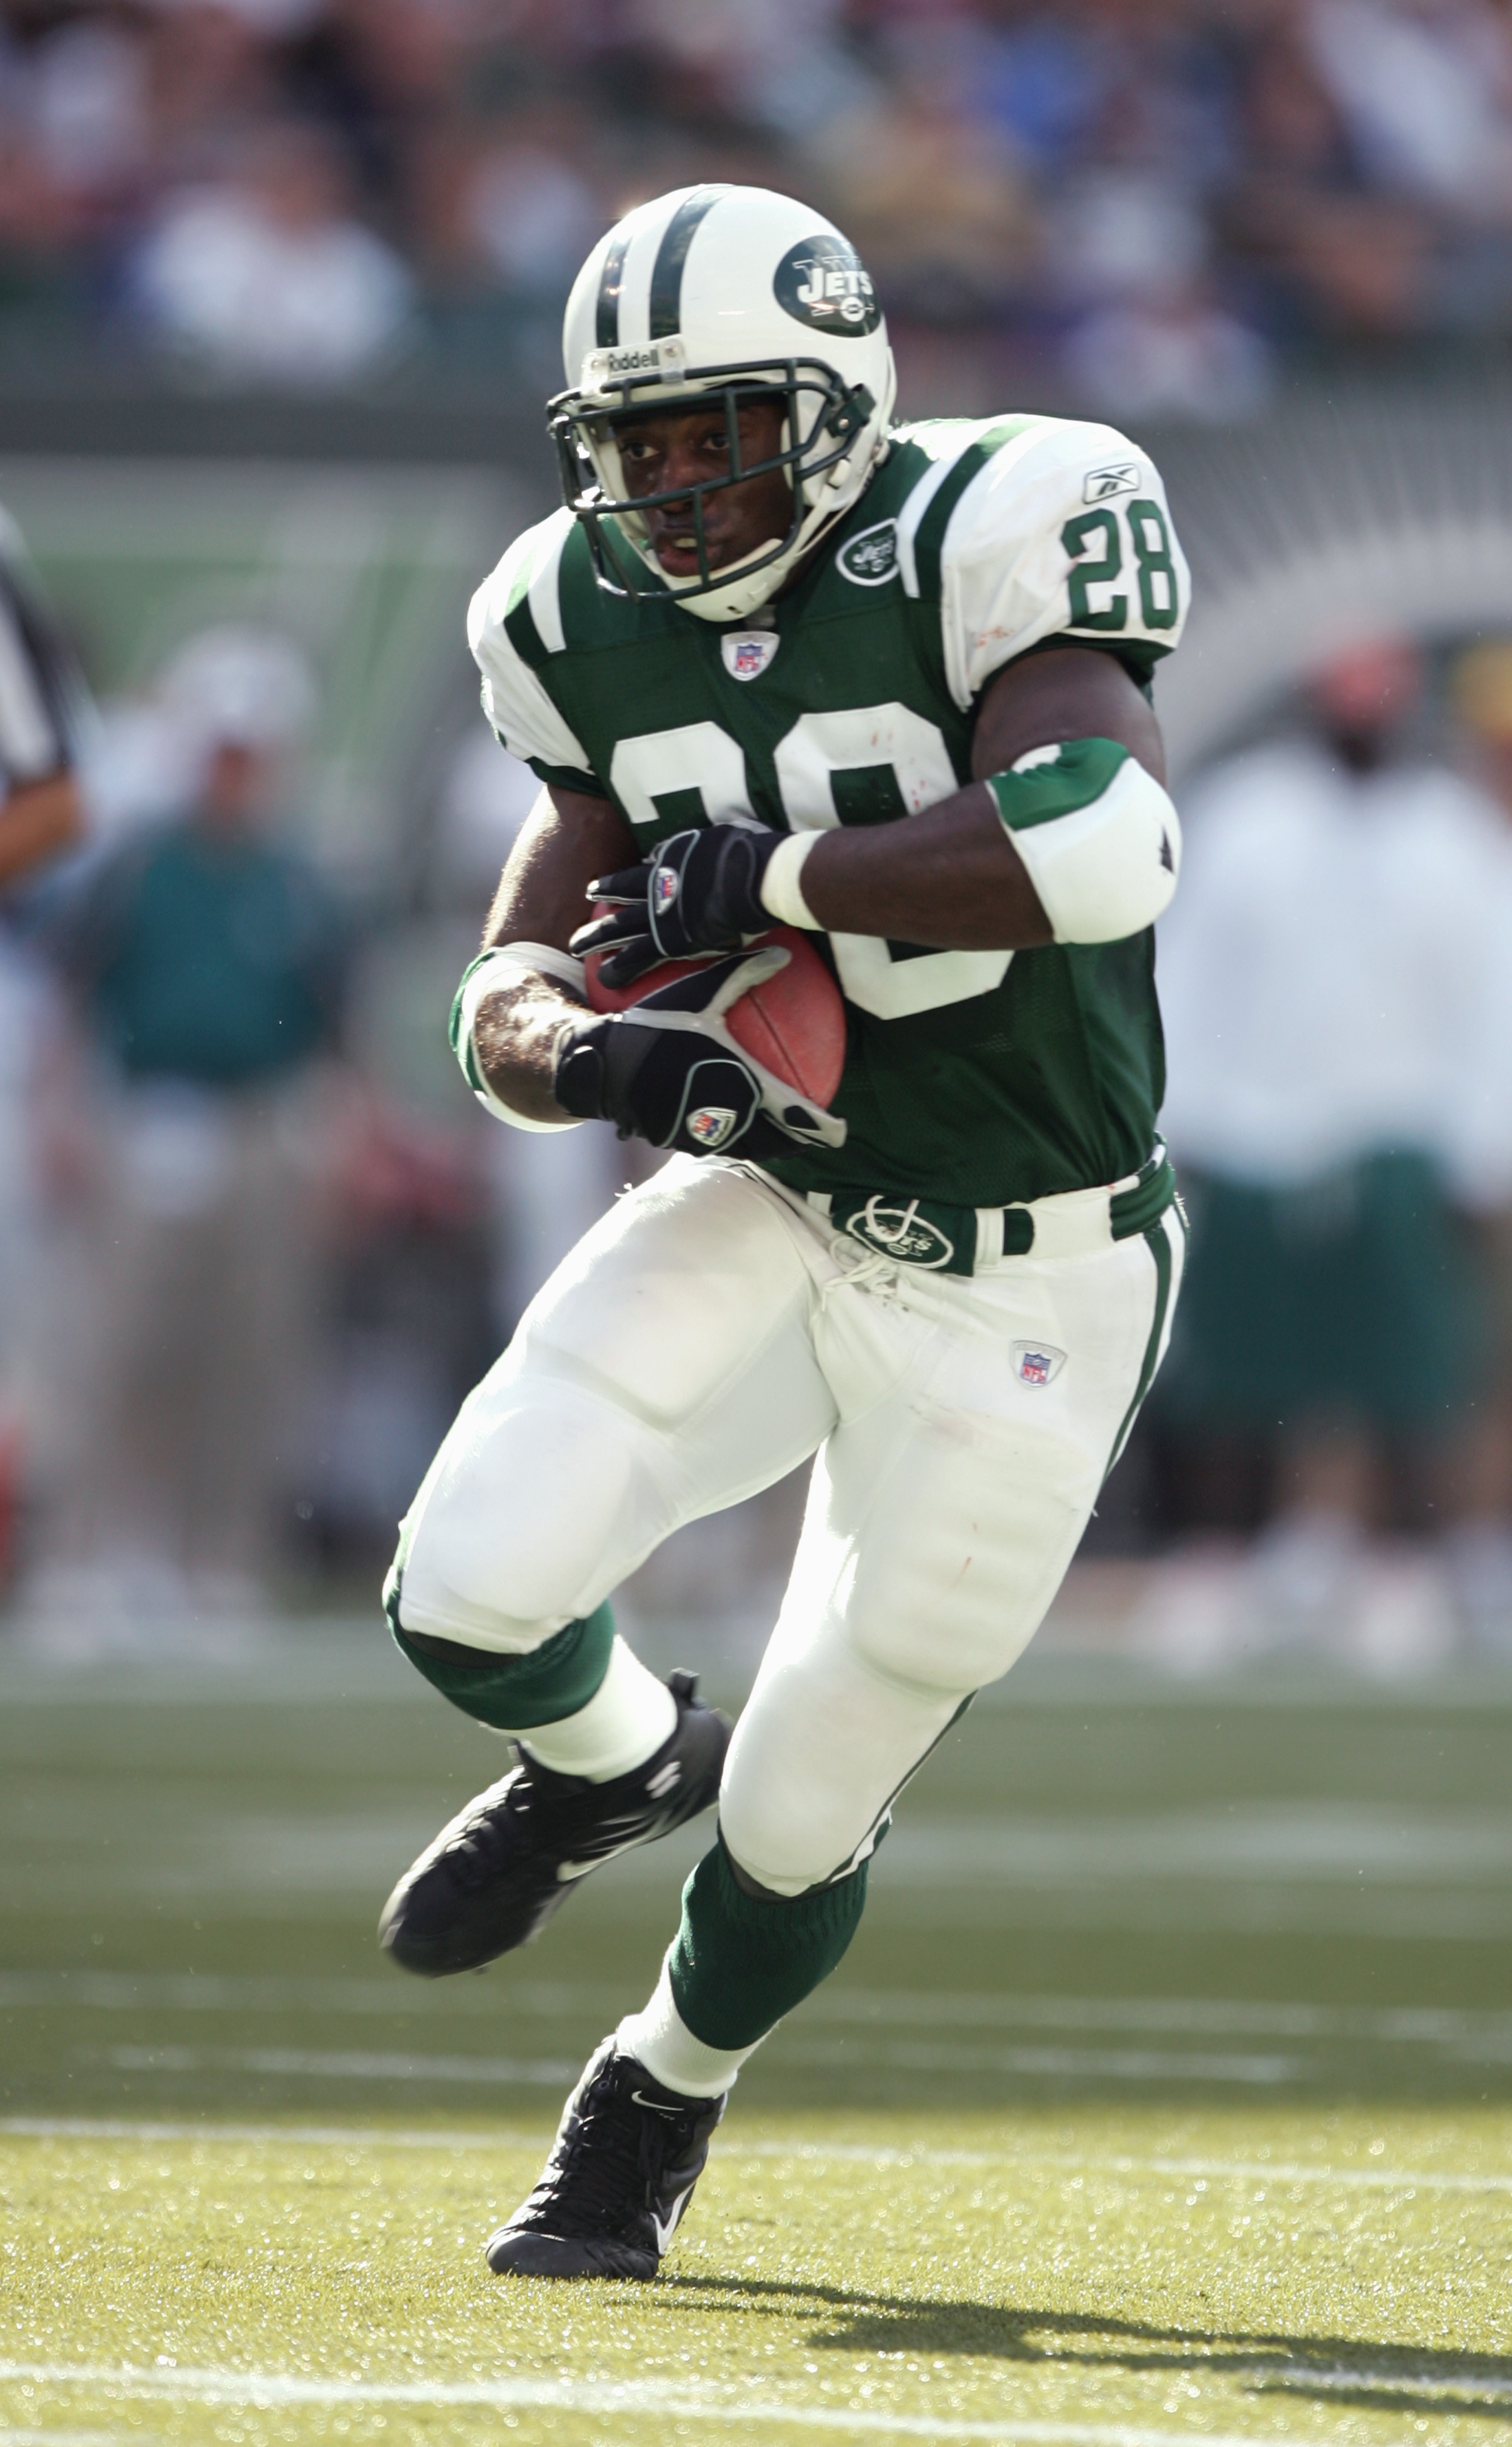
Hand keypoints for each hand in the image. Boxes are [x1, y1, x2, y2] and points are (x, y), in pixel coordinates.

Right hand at [553, 946, 845, 1158]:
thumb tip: (783, 953)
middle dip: (798, 1142)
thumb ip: (744, 973)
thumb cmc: (655, 1023)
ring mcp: (701, 1132)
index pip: (794, 1115)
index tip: (840, 1132)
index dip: (822, 1129)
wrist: (603, 1062)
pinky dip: (728, 1137)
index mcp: (742, 1083)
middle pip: (775, 1143)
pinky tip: (729, 1126)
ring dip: (765, 1144)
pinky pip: (711, 1141)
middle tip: (815, 1137)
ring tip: (780, 1138)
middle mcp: (727, 1115)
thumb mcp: (700, 992)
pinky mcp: (675, 1138)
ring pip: (744, 1146)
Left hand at [570, 825, 782, 988]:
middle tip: (583, 917)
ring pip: (618, 927)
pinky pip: (638, 957)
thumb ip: (698, 846)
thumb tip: (689, 849)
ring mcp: (659, 913)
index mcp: (670, 860)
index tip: (600, 889)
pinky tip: (606, 979)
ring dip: (596, 938)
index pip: (639, 874)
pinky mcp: (668, 940)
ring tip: (577, 947)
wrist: (752, 878)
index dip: (618, 883)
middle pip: (621, 898)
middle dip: (600, 907)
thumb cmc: (746, 856)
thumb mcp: (716, 838)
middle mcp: (658, 886)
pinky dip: (621, 968)